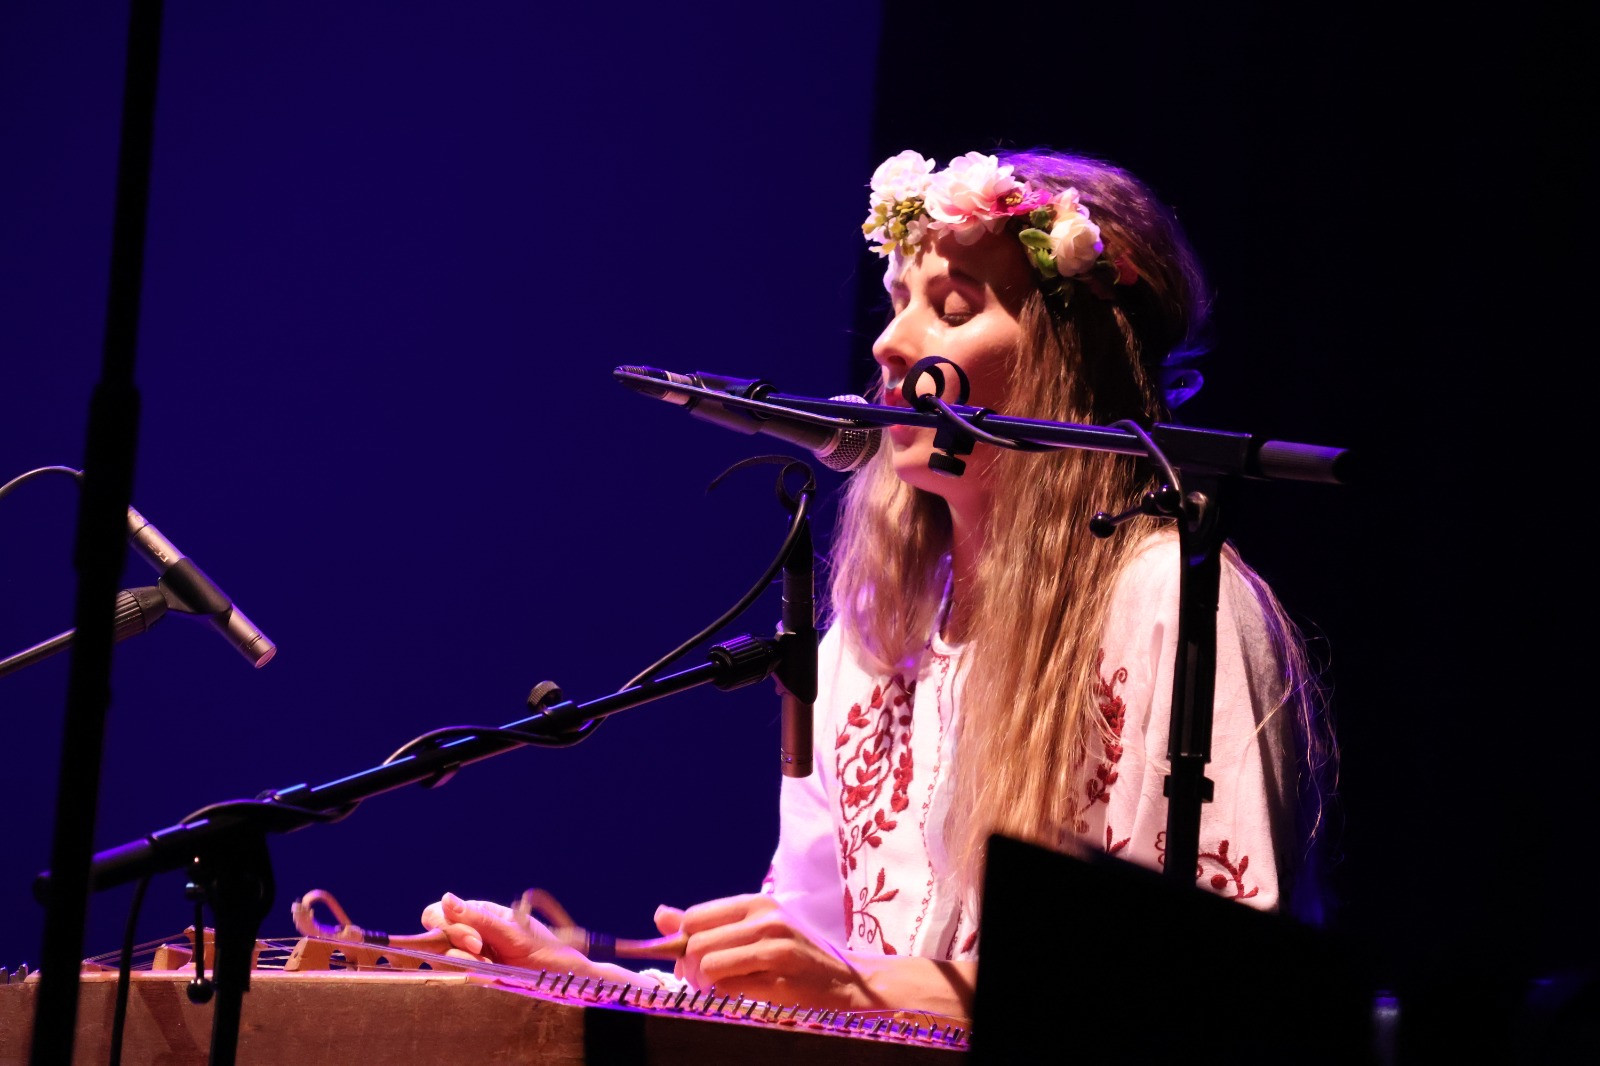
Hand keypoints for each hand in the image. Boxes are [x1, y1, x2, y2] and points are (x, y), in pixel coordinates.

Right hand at [420, 891, 587, 972]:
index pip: (438, 913)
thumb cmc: (544, 951)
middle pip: (436, 936)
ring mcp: (467, 956)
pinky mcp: (471, 977)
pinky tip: (489, 977)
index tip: (476, 942)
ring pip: (441, 960)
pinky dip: (470, 977)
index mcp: (479, 913)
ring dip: (467, 965)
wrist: (562, 981)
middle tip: (485, 957)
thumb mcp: (514, 933)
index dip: (449, 926)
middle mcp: (469, 933)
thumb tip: (447, 898)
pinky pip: (453, 976)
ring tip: (493, 968)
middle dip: (459, 948)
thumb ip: (481, 919)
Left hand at [654, 893, 880, 1009]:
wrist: (846, 982)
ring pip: (707, 963)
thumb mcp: (755, 931)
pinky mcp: (781, 975)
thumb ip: (708, 924)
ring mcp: (774, 945)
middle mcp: (765, 917)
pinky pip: (729, 986)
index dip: (682, 943)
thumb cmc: (795, 956)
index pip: (694, 917)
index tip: (689, 961)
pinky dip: (724, 995)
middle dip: (688, 969)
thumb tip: (659, 915)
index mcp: (756, 902)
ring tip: (716, 990)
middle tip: (700, 982)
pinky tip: (739, 995)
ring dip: (703, 985)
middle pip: (695, 941)